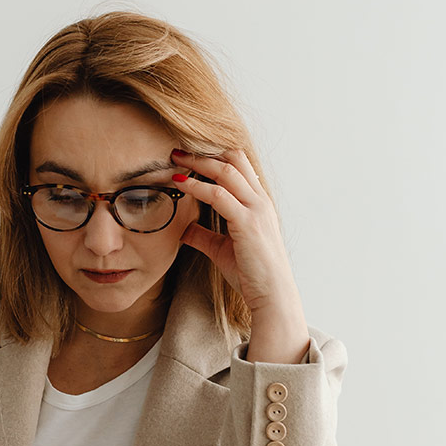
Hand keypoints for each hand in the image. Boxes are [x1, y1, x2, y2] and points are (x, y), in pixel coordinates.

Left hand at [172, 148, 309, 362]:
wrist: (272, 294)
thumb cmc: (252, 274)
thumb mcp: (222, 250)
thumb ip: (204, 236)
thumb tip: (184, 229)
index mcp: (258, 203)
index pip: (238, 166)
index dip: (213, 157)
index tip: (188, 156)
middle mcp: (260, 200)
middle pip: (233, 159)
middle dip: (204, 152)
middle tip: (176, 150)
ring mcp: (256, 209)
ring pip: (226, 171)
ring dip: (197, 163)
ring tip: (174, 160)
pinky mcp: (247, 222)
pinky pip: (219, 195)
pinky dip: (197, 186)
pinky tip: (179, 184)